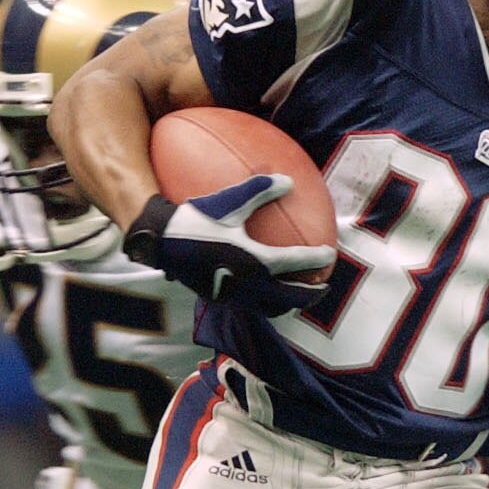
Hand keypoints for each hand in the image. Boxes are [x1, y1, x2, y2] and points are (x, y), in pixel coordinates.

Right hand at [124, 175, 333, 315]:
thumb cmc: (195, 218)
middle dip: (310, 295)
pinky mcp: (219, 299)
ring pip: (270, 308)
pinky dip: (266, 302)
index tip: (329, 254)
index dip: (315, 259)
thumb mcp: (228, 201)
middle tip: (324, 287)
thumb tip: (288, 180)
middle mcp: (247, 284)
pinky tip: (264, 291)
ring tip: (298, 296)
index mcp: (254, 260)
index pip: (294, 262)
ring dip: (288, 303)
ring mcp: (233, 295)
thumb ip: (259, 190)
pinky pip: (251, 305)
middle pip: (289, 297)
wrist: (159, 242)